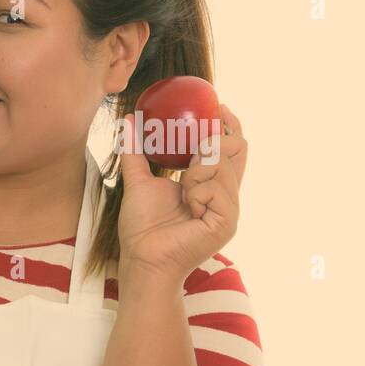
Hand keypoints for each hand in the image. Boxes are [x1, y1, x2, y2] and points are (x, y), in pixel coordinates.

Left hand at [115, 103, 247, 284]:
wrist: (142, 259)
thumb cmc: (142, 228)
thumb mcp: (139, 181)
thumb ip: (136, 151)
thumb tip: (128, 120)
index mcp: (212, 186)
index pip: (232, 148)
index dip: (230, 124)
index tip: (217, 106)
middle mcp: (226, 196)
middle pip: (236, 148)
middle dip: (209, 145)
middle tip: (189, 157)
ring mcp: (230, 209)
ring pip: (221, 165)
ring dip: (194, 173)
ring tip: (182, 194)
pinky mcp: (227, 221)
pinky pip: (215, 188)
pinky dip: (195, 191)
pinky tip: (188, 208)